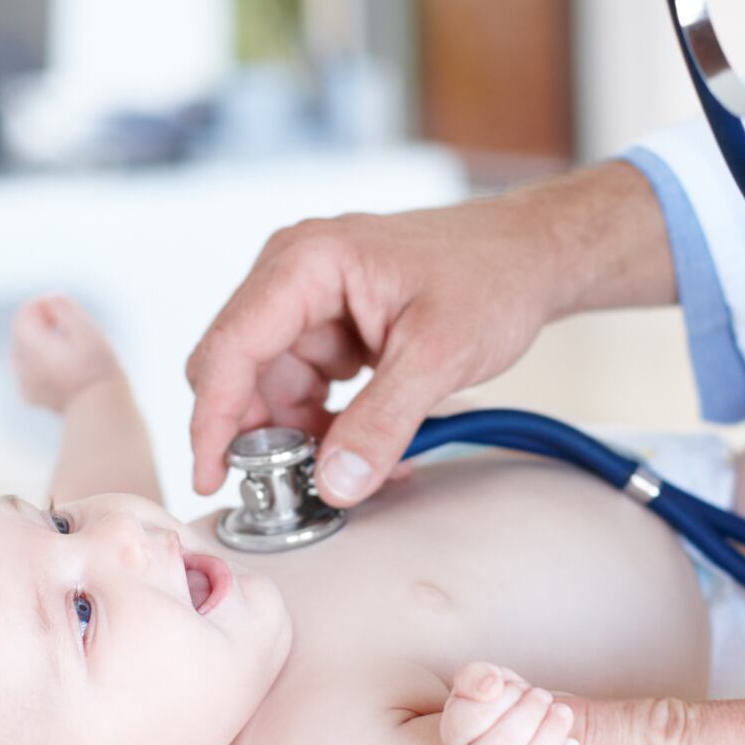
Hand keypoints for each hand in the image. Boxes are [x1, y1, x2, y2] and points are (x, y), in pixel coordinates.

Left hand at [11, 295, 123, 412]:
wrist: (100, 411)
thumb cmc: (98, 369)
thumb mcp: (86, 329)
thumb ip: (64, 308)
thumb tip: (49, 300)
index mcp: (32, 347)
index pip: (24, 314)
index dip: (44, 306)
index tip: (66, 312)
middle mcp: (22, 365)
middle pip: (23, 331)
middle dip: (44, 324)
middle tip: (74, 333)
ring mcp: (24, 383)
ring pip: (25, 351)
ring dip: (43, 344)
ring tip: (71, 353)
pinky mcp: (31, 396)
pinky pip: (29, 371)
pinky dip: (42, 364)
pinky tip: (65, 371)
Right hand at [184, 163, 671, 505]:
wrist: (533, 255)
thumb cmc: (493, 276)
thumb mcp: (439, 355)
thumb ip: (382, 422)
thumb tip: (334, 484)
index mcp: (306, 262)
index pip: (231, 347)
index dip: (214, 418)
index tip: (211, 477)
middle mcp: (294, 277)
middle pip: (242, 372)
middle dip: (264, 436)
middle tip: (295, 489)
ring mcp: (312, 304)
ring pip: (275, 390)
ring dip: (306, 439)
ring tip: (360, 470)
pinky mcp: (333, 329)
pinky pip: (309, 389)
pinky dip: (330, 427)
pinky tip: (371, 451)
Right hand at [441, 663, 581, 744]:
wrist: (529, 729)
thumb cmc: (503, 703)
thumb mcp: (487, 680)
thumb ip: (478, 675)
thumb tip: (491, 684)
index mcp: (454, 736)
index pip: (468, 721)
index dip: (499, 699)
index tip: (518, 687)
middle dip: (529, 715)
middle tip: (543, 696)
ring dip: (551, 734)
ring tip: (562, 712)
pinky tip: (571, 744)